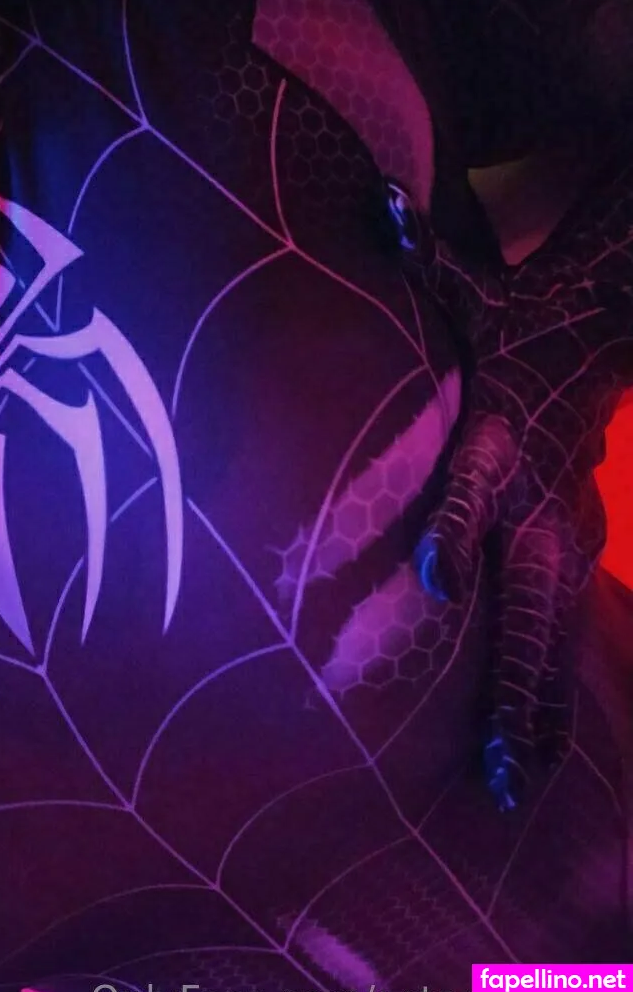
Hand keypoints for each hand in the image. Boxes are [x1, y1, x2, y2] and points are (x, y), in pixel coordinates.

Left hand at [383, 169, 632, 810]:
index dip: (454, 524)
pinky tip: (541, 763)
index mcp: (500, 440)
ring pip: (554, 639)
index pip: (472, 487)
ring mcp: (566, 535)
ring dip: (537, 716)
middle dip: (514, 683)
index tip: (429, 576)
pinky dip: (556, 700)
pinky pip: (566, 634)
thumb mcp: (470, 289)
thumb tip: (383, 198)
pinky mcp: (574, 550)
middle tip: (495, 772)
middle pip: (527, 603)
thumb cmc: (514, 320)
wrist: (609, 326)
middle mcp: (539, 502)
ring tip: (513, 794)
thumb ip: (423, 253)